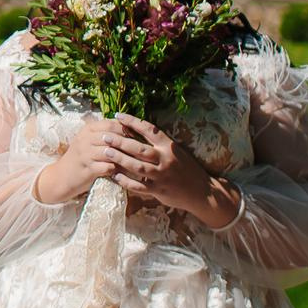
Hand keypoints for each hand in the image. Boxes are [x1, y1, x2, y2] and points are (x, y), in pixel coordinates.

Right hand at [34, 117, 132, 205]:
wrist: (62, 177)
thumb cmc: (82, 158)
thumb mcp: (90, 141)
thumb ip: (106, 133)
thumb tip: (130, 128)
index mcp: (88, 129)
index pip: (111, 124)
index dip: (127, 129)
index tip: (140, 136)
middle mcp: (85, 139)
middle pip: (112, 137)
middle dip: (129, 143)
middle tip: (144, 150)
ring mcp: (85, 154)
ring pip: (111, 152)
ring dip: (126, 158)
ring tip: (140, 162)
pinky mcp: (88, 169)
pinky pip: (108, 167)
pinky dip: (119, 170)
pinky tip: (128, 173)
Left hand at [108, 115, 240, 228]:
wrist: (203, 191)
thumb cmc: (186, 168)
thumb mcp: (176, 150)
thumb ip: (159, 142)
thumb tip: (136, 128)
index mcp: (169, 146)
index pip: (149, 129)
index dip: (132, 121)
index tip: (118, 115)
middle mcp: (165, 159)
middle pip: (139, 148)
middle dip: (120, 141)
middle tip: (105, 136)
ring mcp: (162, 176)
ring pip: (137, 166)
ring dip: (120, 159)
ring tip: (105, 153)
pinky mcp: (159, 191)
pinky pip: (138, 186)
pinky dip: (125, 181)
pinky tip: (114, 176)